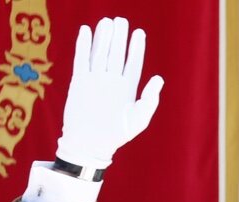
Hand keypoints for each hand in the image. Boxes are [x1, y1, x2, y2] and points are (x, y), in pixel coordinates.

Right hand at [56, 17, 163, 168]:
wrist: (91, 143)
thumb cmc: (117, 134)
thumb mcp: (138, 119)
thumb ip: (149, 99)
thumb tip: (159, 79)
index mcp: (127, 88)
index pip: (133, 63)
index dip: (136, 48)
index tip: (139, 33)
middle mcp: (112, 81)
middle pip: (116, 54)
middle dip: (119, 37)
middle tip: (121, 20)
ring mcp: (96, 80)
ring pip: (100, 53)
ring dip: (103, 38)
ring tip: (107, 21)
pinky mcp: (80, 82)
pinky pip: (82, 60)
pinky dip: (84, 46)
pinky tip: (86, 31)